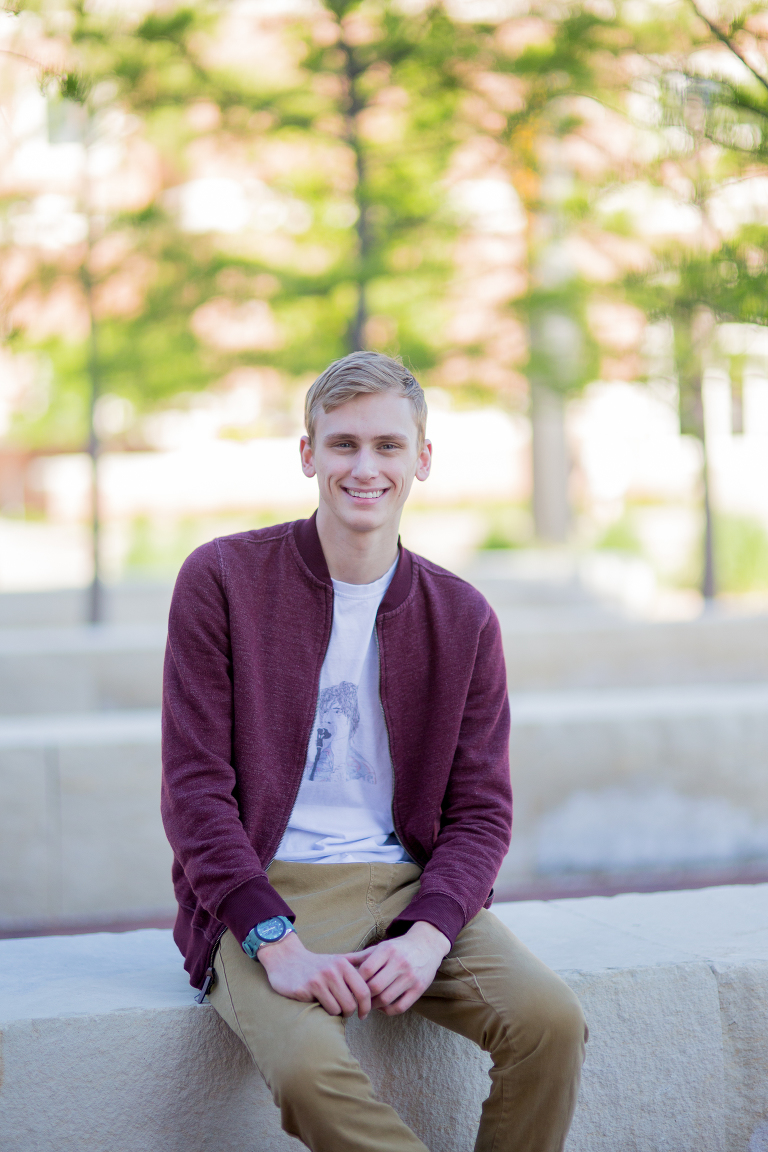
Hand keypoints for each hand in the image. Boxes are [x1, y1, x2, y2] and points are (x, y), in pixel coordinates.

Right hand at [256, 930, 372, 1017]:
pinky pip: (326, 1009)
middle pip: (353, 1003)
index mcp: (343, 964)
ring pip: (340, 1008)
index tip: (363, 1014)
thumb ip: (358, 960)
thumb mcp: (338, 959)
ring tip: (333, 1007)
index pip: (364, 990)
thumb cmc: (317, 964)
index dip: (367, 1006)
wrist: (286, 960)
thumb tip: (378, 956)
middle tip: (347, 1013)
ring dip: (338, 1013)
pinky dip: (327, 1011)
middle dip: (352, 1012)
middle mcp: (333, 970)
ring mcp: (319, 979)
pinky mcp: (307, 989)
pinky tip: (322, 1004)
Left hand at [345, 921, 450, 1015]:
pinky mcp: (419, 989)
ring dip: (374, 1005)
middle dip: (363, 996)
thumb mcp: (380, 947)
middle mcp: (400, 963)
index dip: (356, 981)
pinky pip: (400, 1007)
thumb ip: (361, 957)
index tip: (350, 987)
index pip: (366, 970)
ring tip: (369, 1004)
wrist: (427, 945)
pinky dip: (388, 1011)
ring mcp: (411, 977)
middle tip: (357, 1000)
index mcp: (388, 950)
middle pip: (375, 987)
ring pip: (386, 999)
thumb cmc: (398, 948)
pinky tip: (382, 1007)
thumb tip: (338, 962)